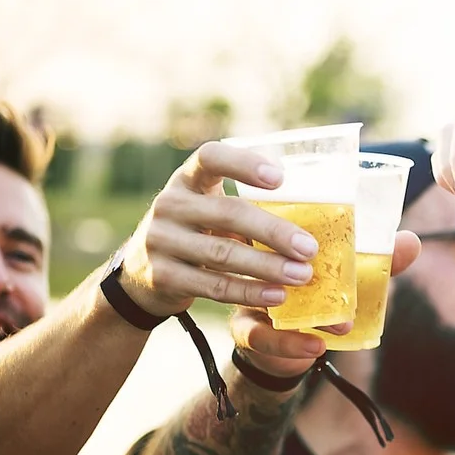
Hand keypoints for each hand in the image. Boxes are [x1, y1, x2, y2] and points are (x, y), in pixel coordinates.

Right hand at [114, 141, 322, 317]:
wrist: (142, 274)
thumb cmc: (196, 232)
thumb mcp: (209, 208)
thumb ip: (243, 206)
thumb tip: (313, 213)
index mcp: (187, 179)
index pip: (211, 158)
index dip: (244, 164)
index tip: (279, 178)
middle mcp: (170, 204)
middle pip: (227, 213)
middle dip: (273, 231)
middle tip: (309, 248)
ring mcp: (161, 240)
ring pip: (223, 253)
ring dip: (267, 267)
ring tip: (302, 275)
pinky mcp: (163, 276)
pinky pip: (213, 285)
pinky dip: (249, 292)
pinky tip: (277, 296)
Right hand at [229, 231, 422, 377]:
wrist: (285, 345)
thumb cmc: (318, 296)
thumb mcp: (346, 277)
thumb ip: (376, 262)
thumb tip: (412, 241)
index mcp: (277, 237)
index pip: (276, 218)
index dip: (288, 220)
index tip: (318, 232)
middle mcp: (255, 260)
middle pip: (258, 253)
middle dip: (289, 261)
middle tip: (318, 270)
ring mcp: (246, 295)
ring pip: (260, 294)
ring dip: (298, 305)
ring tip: (340, 322)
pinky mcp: (245, 329)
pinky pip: (261, 336)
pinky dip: (290, 343)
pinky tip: (315, 346)